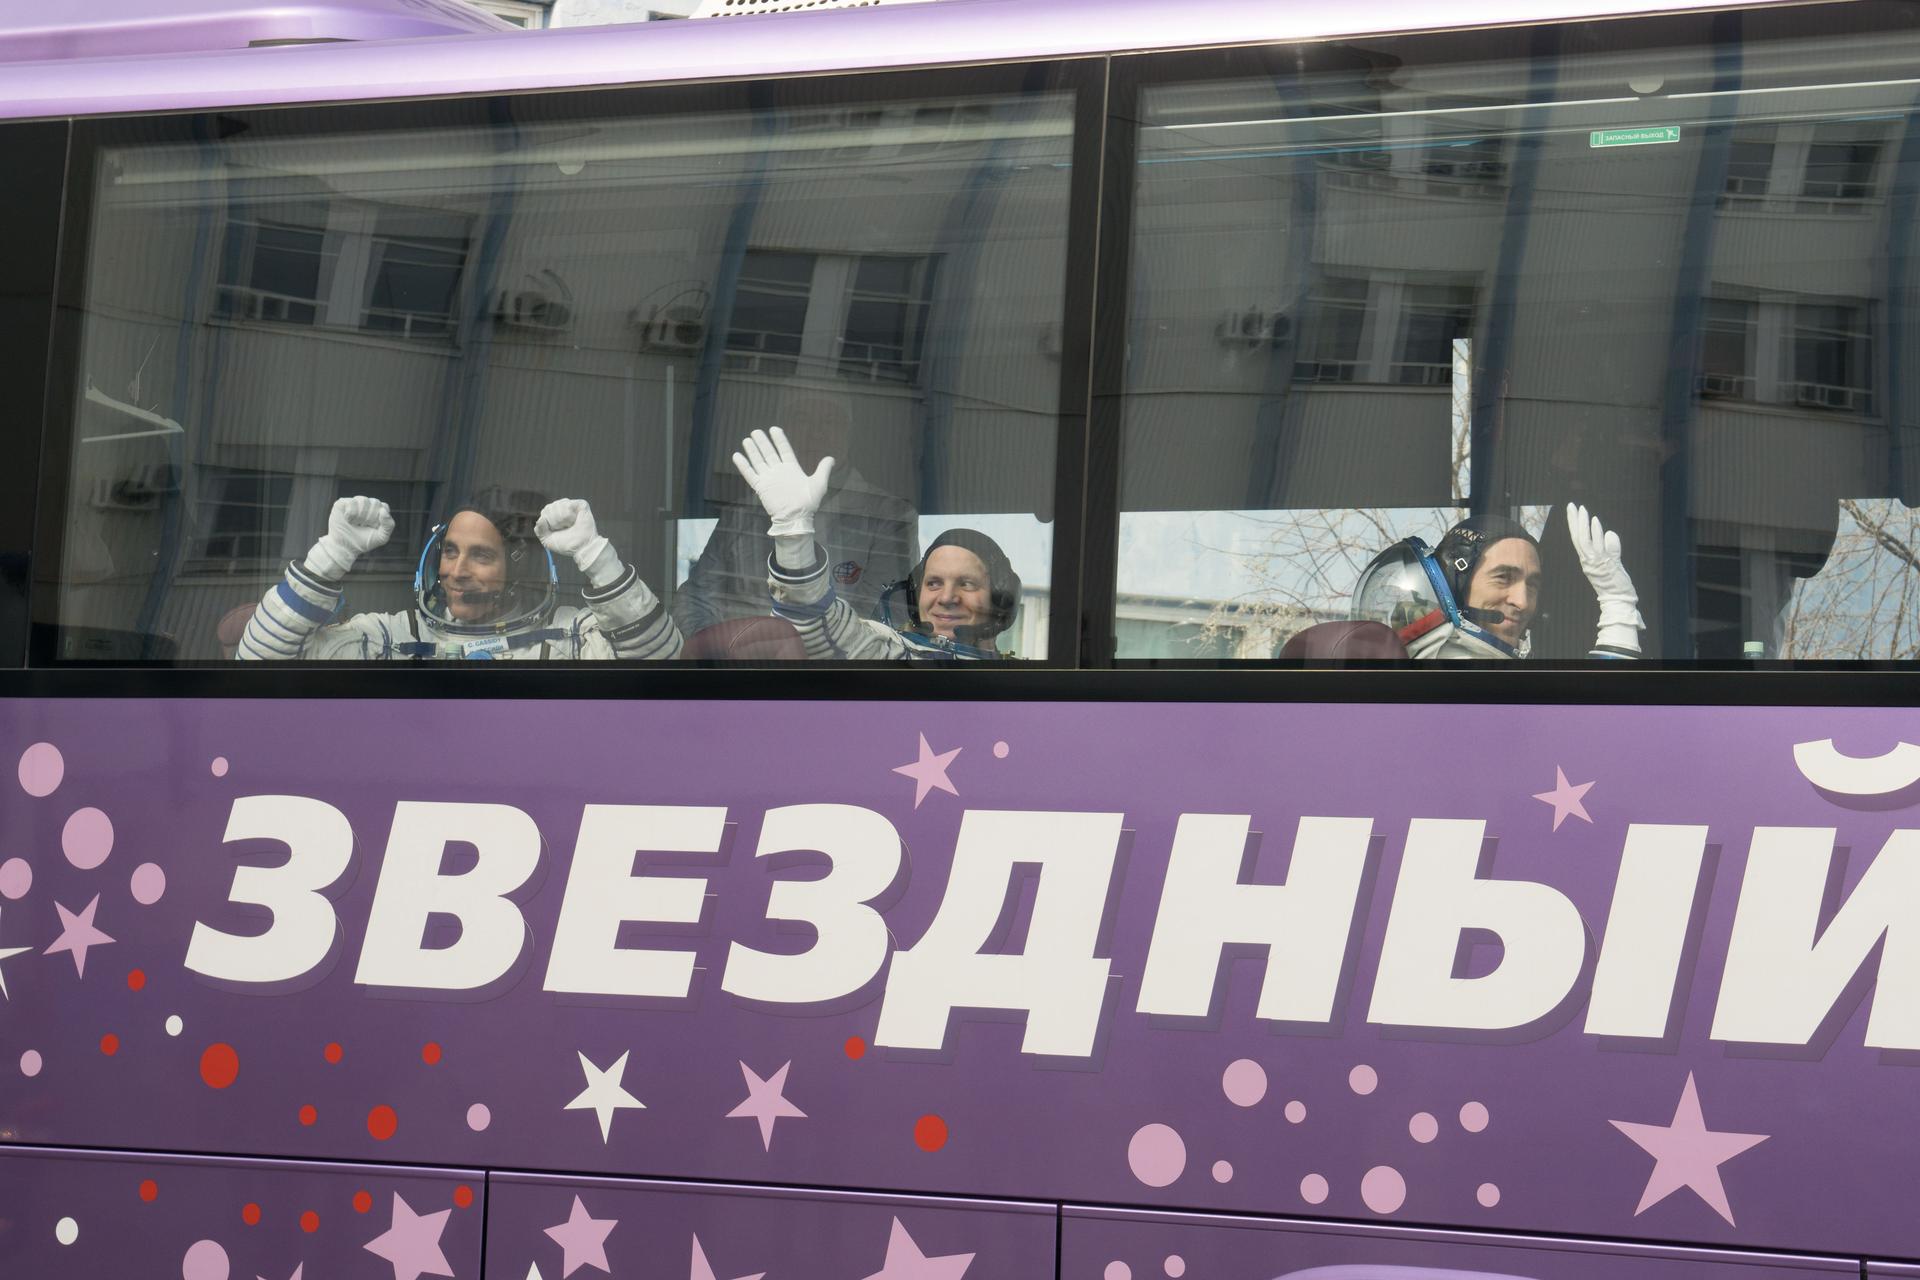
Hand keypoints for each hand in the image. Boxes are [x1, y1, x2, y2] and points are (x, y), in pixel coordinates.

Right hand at [303, 495, 393, 579]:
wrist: (345, 547)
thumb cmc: (364, 541)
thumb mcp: (381, 537)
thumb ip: (389, 525)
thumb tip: (383, 510)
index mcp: (378, 510)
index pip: (384, 506)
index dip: (379, 518)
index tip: (373, 527)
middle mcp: (367, 504)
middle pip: (375, 502)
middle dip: (370, 518)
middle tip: (362, 526)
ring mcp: (355, 503)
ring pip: (363, 500)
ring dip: (361, 516)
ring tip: (355, 523)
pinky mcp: (342, 503)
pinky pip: (352, 502)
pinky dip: (351, 513)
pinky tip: (348, 519)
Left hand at [537, 498, 619, 585]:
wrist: (580, 548)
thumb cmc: (566, 544)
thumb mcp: (547, 540)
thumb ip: (540, 530)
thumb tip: (540, 519)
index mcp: (554, 515)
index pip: (545, 511)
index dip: (548, 521)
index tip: (556, 530)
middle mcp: (562, 508)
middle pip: (550, 507)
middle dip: (554, 521)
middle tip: (563, 528)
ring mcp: (572, 506)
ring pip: (558, 505)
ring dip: (562, 519)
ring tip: (569, 525)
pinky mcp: (581, 505)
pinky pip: (568, 504)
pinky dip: (569, 515)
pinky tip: (574, 521)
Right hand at [732, 426, 832, 537]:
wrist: (796, 518)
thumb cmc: (808, 503)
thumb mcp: (819, 484)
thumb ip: (823, 470)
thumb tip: (831, 458)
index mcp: (792, 469)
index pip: (784, 450)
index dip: (779, 440)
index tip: (774, 429)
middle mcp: (779, 471)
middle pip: (769, 453)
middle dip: (763, 442)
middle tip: (756, 431)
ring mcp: (769, 478)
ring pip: (758, 461)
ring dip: (753, 450)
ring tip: (747, 439)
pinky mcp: (761, 487)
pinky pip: (750, 474)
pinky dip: (743, 465)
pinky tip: (737, 456)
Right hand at [1566, 502, 1643, 648]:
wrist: (1618, 600)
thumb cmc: (1615, 584)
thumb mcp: (1613, 562)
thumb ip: (1611, 547)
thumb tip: (1610, 533)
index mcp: (1587, 560)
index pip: (1578, 539)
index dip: (1575, 525)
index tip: (1573, 512)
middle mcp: (1588, 560)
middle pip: (1578, 537)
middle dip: (1574, 521)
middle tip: (1572, 506)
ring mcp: (1595, 562)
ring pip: (1585, 539)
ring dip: (1583, 523)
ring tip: (1582, 509)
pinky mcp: (1604, 564)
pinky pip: (1598, 546)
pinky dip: (1596, 533)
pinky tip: (1595, 521)